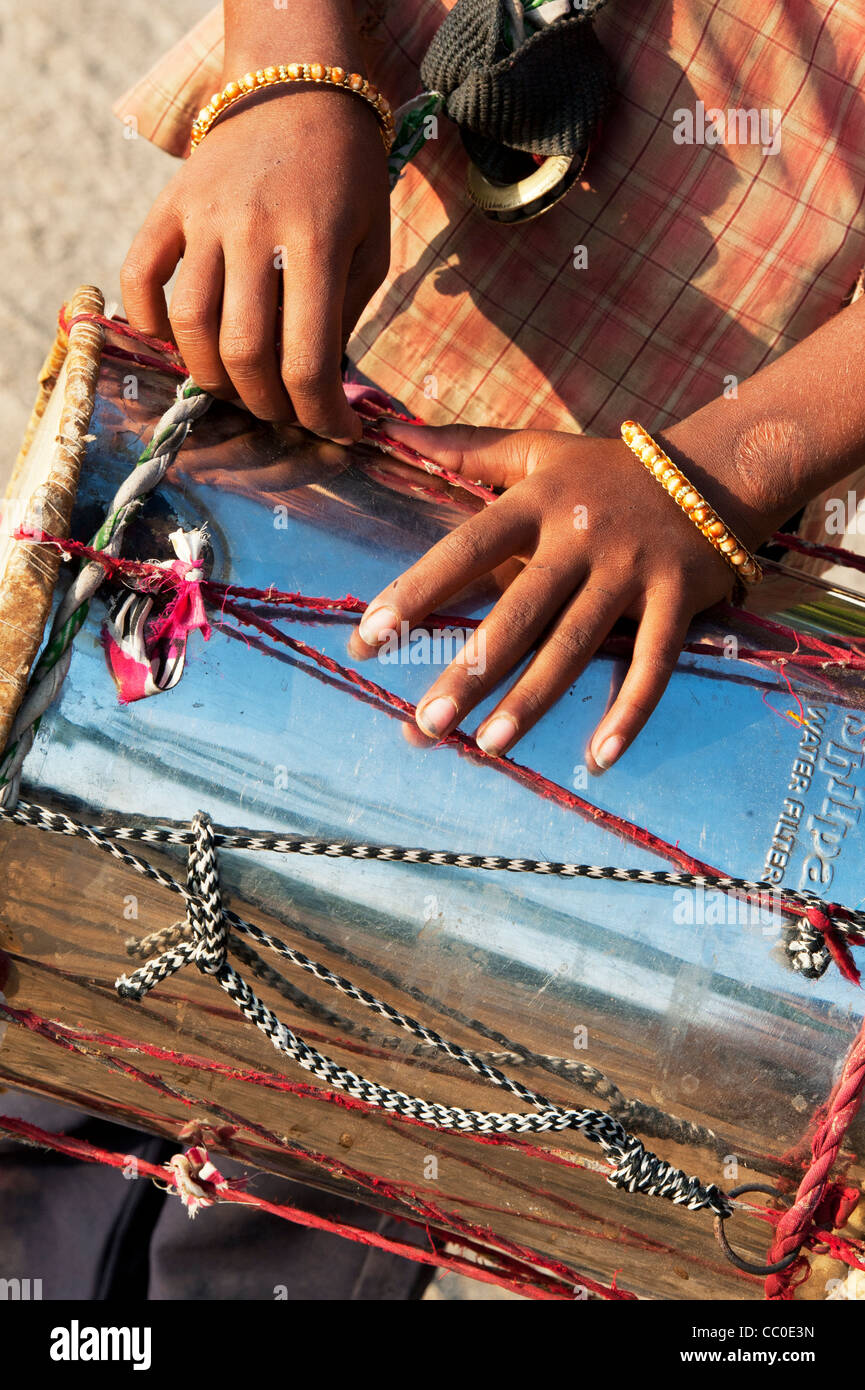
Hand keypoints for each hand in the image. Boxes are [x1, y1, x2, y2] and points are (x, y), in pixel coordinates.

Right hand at [121, 86, 390, 442]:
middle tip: (286, 410)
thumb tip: (316, 390)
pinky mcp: (170, 205)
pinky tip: (181, 345)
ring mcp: (205, 215)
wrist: (301, 92)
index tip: (336, 432)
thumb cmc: (348, 181)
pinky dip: (151, 325)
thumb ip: (344, 316)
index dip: (320, 413)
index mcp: (318, 241)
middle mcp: (254, 228)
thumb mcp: (371, 248)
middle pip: (243, 352)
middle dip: (267, 404)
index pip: (307, 357)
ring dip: (214, 378)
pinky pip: (140, 277)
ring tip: (240, 387)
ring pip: (190, 326)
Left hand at [352, 421, 770, 771]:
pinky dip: (630, 712)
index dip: (419, 589)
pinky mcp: (680, 599)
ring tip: (489, 745)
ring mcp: (632, 570)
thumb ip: (463, 447)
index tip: (370, 634)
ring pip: (576, 645)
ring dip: (533, 701)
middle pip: (519, 612)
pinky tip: (599, 759)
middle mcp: (581, 537)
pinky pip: (653, 664)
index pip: (466, 548)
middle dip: (472, 670)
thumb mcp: (537, 448)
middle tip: (427, 723)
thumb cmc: (606, 469)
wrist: (714, 468)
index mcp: (537, 501)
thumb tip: (388, 430)